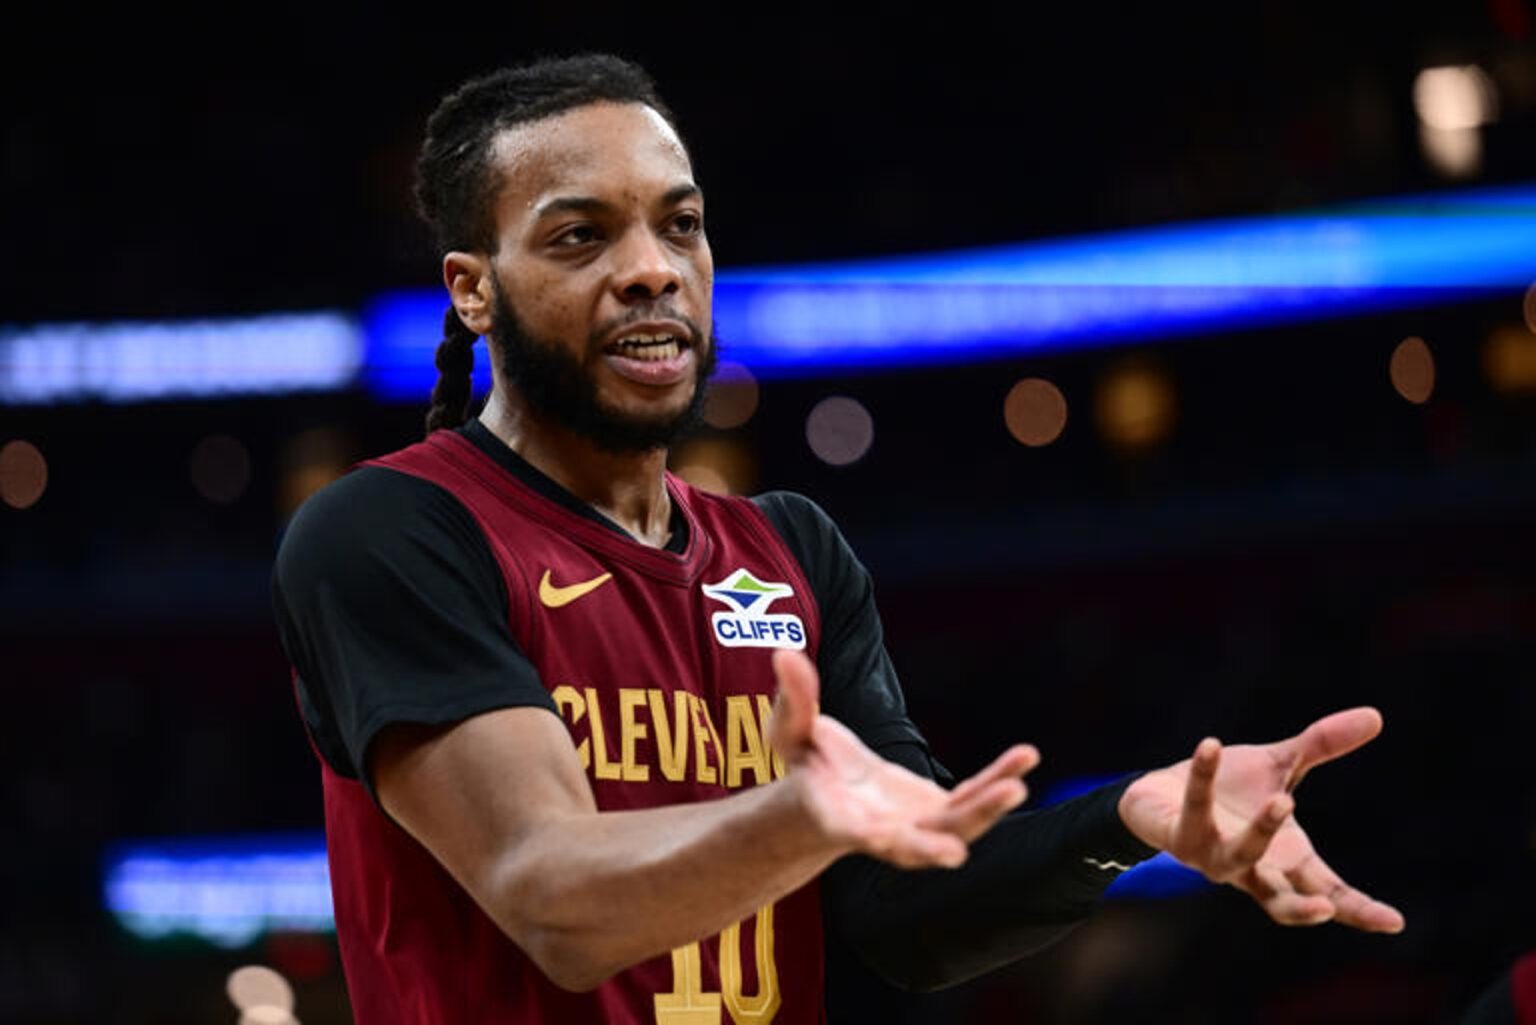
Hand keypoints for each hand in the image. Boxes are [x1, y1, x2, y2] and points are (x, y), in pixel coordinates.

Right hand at [768, 649, 1037, 869]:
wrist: (828, 795)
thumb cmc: (804, 764)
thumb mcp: (789, 729)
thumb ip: (794, 697)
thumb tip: (785, 654)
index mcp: (837, 818)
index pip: (852, 832)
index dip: (871, 838)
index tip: (878, 840)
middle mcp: (880, 834)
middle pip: (910, 846)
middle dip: (933, 847)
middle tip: (955, 853)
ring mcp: (915, 828)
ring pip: (954, 826)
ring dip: (985, 809)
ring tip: (1017, 783)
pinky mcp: (939, 812)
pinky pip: (973, 800)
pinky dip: (997, 782)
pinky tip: (1025, 757)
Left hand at [1117, 708, 1404, 932]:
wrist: (1161, 792)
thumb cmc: (1229, 792)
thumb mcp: (1281, 768)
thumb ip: (1322, 746)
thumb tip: (1375, 716)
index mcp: (1285, 860)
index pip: (1328, 891)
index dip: (1359, 910)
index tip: (1394, 922)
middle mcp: (1251, 869)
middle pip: (1283, 902)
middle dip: (1305, 908)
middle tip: (1328, 907)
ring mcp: (1213, 857)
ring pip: (1240, 856)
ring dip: (1262, 831)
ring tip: (1283, 800)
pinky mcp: (1178, 836)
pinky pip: (1194, 807)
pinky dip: (1203, 775)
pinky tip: (1211, 744)